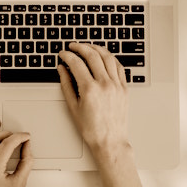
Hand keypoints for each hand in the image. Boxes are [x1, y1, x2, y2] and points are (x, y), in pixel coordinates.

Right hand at [57, 43, 129, 157]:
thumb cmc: (91, 129)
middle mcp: (105, 84)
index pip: (77, 63)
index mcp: (90, 89)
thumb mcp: (73, 107)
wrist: (110, 141)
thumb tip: (62, 69)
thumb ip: (66, 84)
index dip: (67, 55)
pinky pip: (119, 66)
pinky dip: (110, 58)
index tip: (62, 54)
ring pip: (108, 57)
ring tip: (88, 47)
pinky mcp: (124, 88)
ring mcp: (117, 85)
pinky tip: (104, 57)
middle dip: (80, 47)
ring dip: (96, 48)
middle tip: (73, 46)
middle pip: (92, 55)